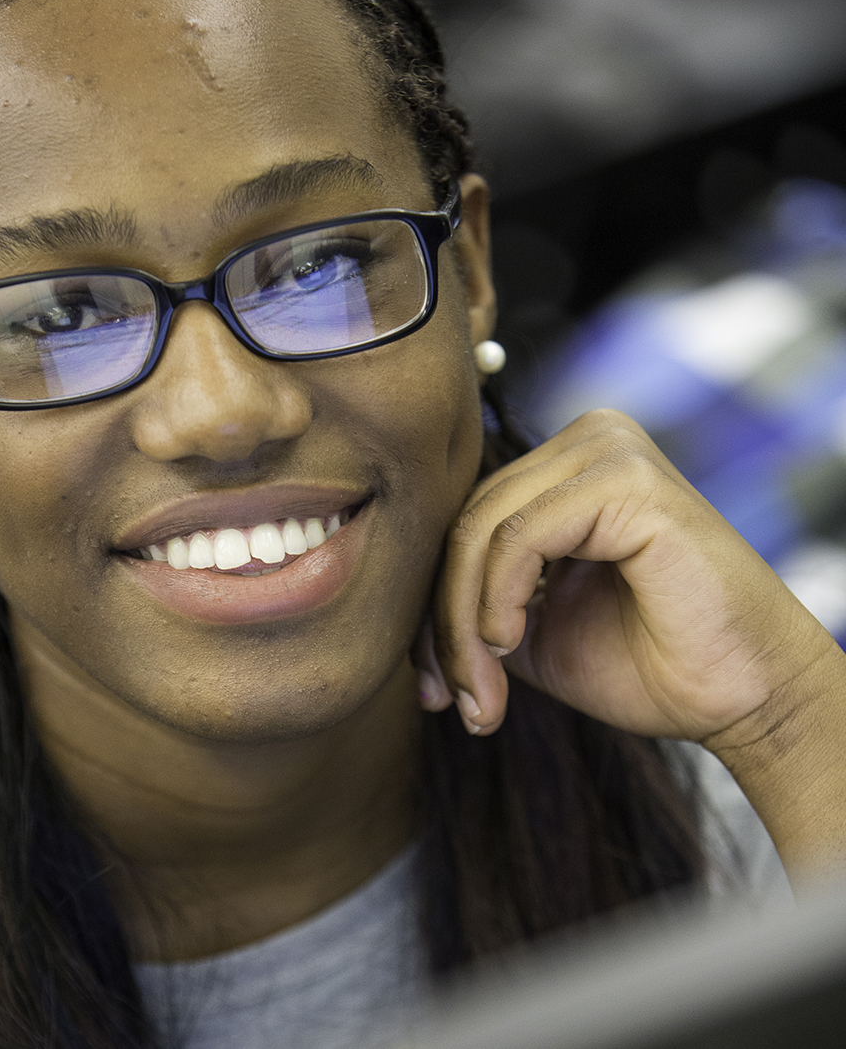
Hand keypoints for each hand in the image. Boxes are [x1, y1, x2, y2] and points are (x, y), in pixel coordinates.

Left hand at [428, 408, 845, 876]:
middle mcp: (585, 443)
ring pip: (480, 529)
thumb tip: (399, 606)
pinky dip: (496, 597)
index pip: (463, 520)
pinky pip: (518, 535)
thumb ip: (472, 596)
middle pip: (464, 523)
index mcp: (565, 467)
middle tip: (442, 697)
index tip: (426, 683)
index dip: (432, 603)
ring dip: (462, 623)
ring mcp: (607, 452)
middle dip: (442, 622)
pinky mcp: (626, 481)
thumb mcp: (529, 628)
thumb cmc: (649, 664)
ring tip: (477, 693)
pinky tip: (506, 644)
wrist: (745, 701)